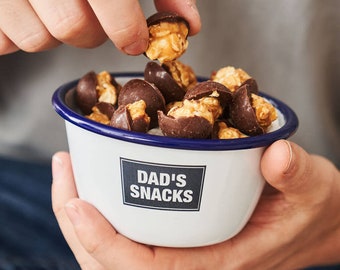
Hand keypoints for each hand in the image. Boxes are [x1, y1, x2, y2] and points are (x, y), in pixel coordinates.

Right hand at [0, 0, 200, 54]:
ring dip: (56, 32)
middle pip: (74, 30)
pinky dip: (20, 32)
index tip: (136, 40)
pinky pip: (5, 40)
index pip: (109, 1)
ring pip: (38, 39)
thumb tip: (189, 26)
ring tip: (58, 5)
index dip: (127, 30)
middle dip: (92, 34)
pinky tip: (29, 8)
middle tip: (94, 17)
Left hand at [52, 140, 339, 269]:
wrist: (314, 217)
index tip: (76, 203)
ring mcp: (185, 252)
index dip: (104, 243)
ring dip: (81, 217)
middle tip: (64, 168)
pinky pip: (128, 235)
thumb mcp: (312, 186)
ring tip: (69, 171)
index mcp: (221, 262)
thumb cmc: (310, 207)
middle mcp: (195, 263)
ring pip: (112, 255)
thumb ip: (296, 174)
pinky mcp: (182, 235)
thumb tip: (276, 154)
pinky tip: (95, 182)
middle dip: (77, 222)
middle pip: (113, 265)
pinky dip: (102, 213)